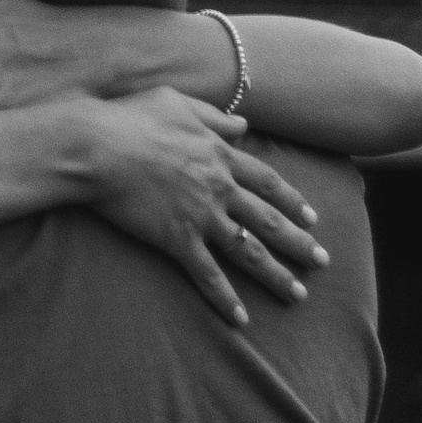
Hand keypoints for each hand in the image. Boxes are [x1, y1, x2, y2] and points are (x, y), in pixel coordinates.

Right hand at [80, 87, 327, 329]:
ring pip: (249, 250)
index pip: (267, 181)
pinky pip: (208, 275)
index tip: (313, 218)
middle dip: (300, 243)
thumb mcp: (178, 102)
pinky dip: (226, 299)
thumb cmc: (131, 117)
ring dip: (277, 275)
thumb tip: (243, 124)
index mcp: (219, 154)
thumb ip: (214, 115)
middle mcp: (219, 187)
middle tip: (323, 261)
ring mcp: (201, 215)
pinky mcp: (177, 239)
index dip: (293, 200)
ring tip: (298, 294)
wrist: (98, 146)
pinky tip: (241, 319)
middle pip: (269, 220)